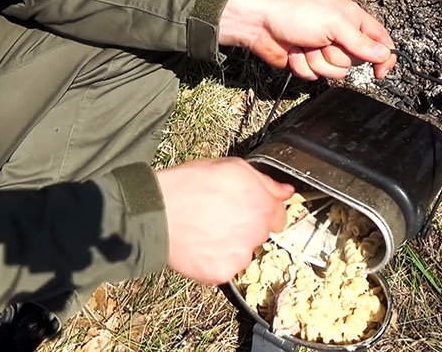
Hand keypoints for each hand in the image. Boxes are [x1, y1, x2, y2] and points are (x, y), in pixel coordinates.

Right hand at [155, 157, 293, 284]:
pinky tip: (200, 245)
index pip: (279, 216)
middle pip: (261, 234)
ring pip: (243, 252)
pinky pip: (225, 268)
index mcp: (263, 206)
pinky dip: (215, 260)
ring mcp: (240, 256)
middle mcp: (257, 232)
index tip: (248, 209)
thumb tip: (286, 191)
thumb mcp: (231, 168)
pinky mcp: (222, 273)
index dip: (263, 211)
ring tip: (206, 230)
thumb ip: (265, 181)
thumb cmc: (189, 185)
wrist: (155, 212)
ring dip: (232, 245)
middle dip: (246, 227)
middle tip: (220, 217)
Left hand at [219, 0, 396, 79]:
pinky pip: (315, 76)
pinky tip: (296, 52)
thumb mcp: (334, 23)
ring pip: (335, 73)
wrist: (261, 26)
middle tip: (322, 42)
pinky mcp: (310, 63)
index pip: (380, 41)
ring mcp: (325, 51)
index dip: (383, 58)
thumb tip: (384, 54)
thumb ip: (361, 41)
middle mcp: (341, 36)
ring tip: (306, 46)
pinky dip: (303, 66)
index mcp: (352, 19)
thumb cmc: (295, 14)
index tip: (380, 72)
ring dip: (317, 61)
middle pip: (355, 62)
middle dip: (336, 56)